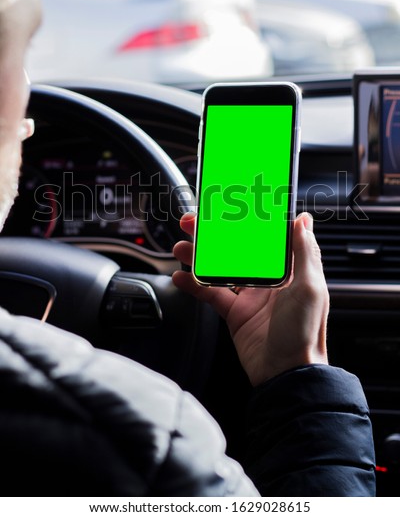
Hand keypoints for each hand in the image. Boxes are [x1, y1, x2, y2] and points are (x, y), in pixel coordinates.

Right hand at [172, 212, 328, 385]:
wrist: (285, 375)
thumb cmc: (305, 333)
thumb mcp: (310, 288)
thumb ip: (305, 252)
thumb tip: (303, 220)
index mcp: (288, 270)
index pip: (264, 238)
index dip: (246, 221)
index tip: (227, 207)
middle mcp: (268, 280)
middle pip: (236, 249)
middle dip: (213, 235)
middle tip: (192, 222)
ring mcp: (250, 296)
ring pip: (220, 268)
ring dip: (199, 256)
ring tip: (181, 247)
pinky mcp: (234, 313)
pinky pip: (210, 294)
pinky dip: (194, 285)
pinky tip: (181, 277)